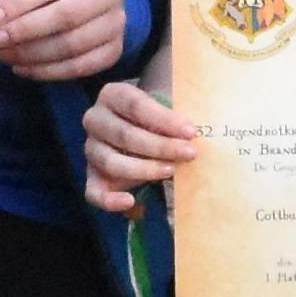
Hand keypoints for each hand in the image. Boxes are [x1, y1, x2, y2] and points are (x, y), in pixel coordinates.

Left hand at [0, 0, 127, 81]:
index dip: (18, 5)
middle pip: (66, 17)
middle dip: (24, 32)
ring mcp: (117, 24)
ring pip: (73, 46)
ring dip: (32, 55)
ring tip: (5, 56)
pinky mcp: (115, 50)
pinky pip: (80, 67)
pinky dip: (48, 72)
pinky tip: (23, 68)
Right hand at [80, 76, 197, 214]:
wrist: (145, 128)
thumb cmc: (160, 115)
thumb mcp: (169, 103)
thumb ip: (177, 111)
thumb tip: (204, 124)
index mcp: (112, 95)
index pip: (136, 105)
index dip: (164, 120)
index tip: (191, 131)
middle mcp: (95, 120)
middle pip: (124, 135)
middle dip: (160, 146)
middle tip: (190, 153)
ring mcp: (91, 149)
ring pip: (111, 162)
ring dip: (144, 169)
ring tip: (171, 171)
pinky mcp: (92, 176)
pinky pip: (93, 191)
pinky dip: (109, 200)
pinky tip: (129, 201)